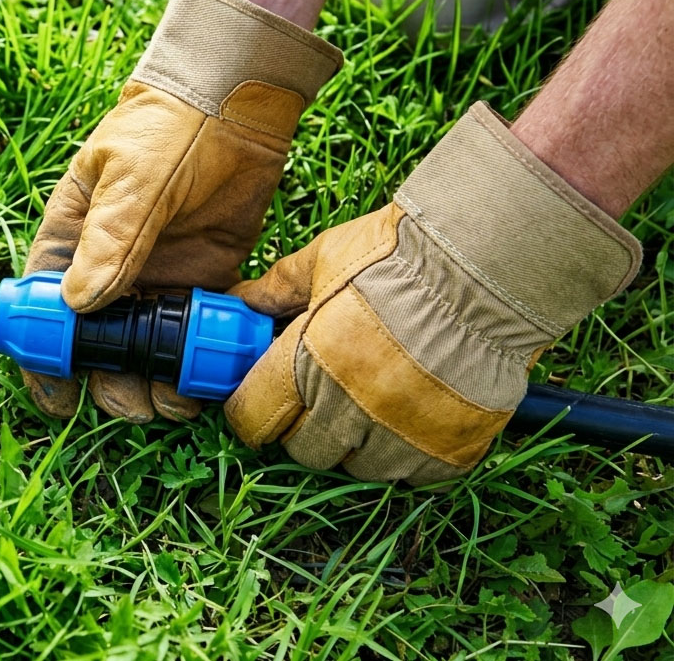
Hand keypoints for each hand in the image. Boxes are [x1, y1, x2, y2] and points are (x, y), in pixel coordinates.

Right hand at [22, 0, 341, 421]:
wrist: (236, 105)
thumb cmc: (166, 126)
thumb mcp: (131, 177)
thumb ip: (110, 238)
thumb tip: (81, 305)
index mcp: (71, 241)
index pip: (43, 309)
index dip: (43, 357)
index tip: (58, 394)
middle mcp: (108, 269)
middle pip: (96, 345)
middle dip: (109, 382)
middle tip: (133, 403)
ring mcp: (155, 279)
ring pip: (145, 350)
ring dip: (154, 382)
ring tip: (174, 402)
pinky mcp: (200, 282)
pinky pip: (192, 335)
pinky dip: (198, 361)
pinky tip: (207, 378)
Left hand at [224, 103, 641, 484]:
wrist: (490, 264)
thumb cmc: (402, 255)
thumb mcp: (323, 259)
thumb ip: (275, 289)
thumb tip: (239, 300)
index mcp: (308, 362)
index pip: (254, 418)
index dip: (250, 411)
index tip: (259, 402)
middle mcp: (350, 408)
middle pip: (305, 451)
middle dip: (305, 427)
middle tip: (321, 395)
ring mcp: (402, 435)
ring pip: (358, 468)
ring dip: (358, 443)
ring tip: (375, 400)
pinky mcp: (451, 450)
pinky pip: (413, 475)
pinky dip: (409, 453)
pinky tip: (416, 412)